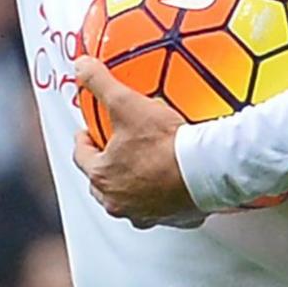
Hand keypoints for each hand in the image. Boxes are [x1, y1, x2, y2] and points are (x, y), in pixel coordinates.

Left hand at [73, 59, 200, 224]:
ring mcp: (144, 214)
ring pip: (127, 200)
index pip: (80, 156)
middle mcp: (118, 202)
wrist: (207, 169)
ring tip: (140, 166)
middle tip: (114, 149)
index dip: (84, 140)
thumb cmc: (166, 144)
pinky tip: (168, 182)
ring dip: (129, 185)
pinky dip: (159, 197)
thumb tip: (82, 67)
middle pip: (100, 183)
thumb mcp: (127, 104)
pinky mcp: (171, 219)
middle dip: (104, 165)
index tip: (89, 132)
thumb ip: (101, 84)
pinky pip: (159, 208)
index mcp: (102, 176)